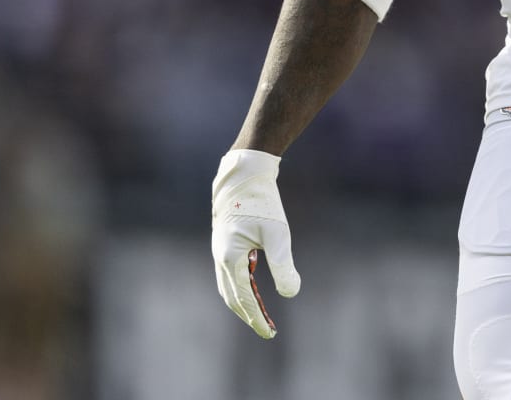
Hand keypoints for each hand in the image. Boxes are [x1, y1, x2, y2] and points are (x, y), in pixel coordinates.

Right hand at [211, 148, 301, 337]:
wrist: (244, 176)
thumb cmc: (262, 203)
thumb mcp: (278, 233)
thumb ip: (283, 265)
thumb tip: (291, 293)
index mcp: (230, 258)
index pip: (244, 299)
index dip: (257, 319)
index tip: (270, 333)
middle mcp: (220, 258)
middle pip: (233, 298)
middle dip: (250, 316)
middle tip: (269, 329)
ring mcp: (219, 252)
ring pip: (229, 288)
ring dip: (244, 303)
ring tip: (263, 314)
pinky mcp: (224, 245)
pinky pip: (230, 275)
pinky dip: (240, 288)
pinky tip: (254, 288)